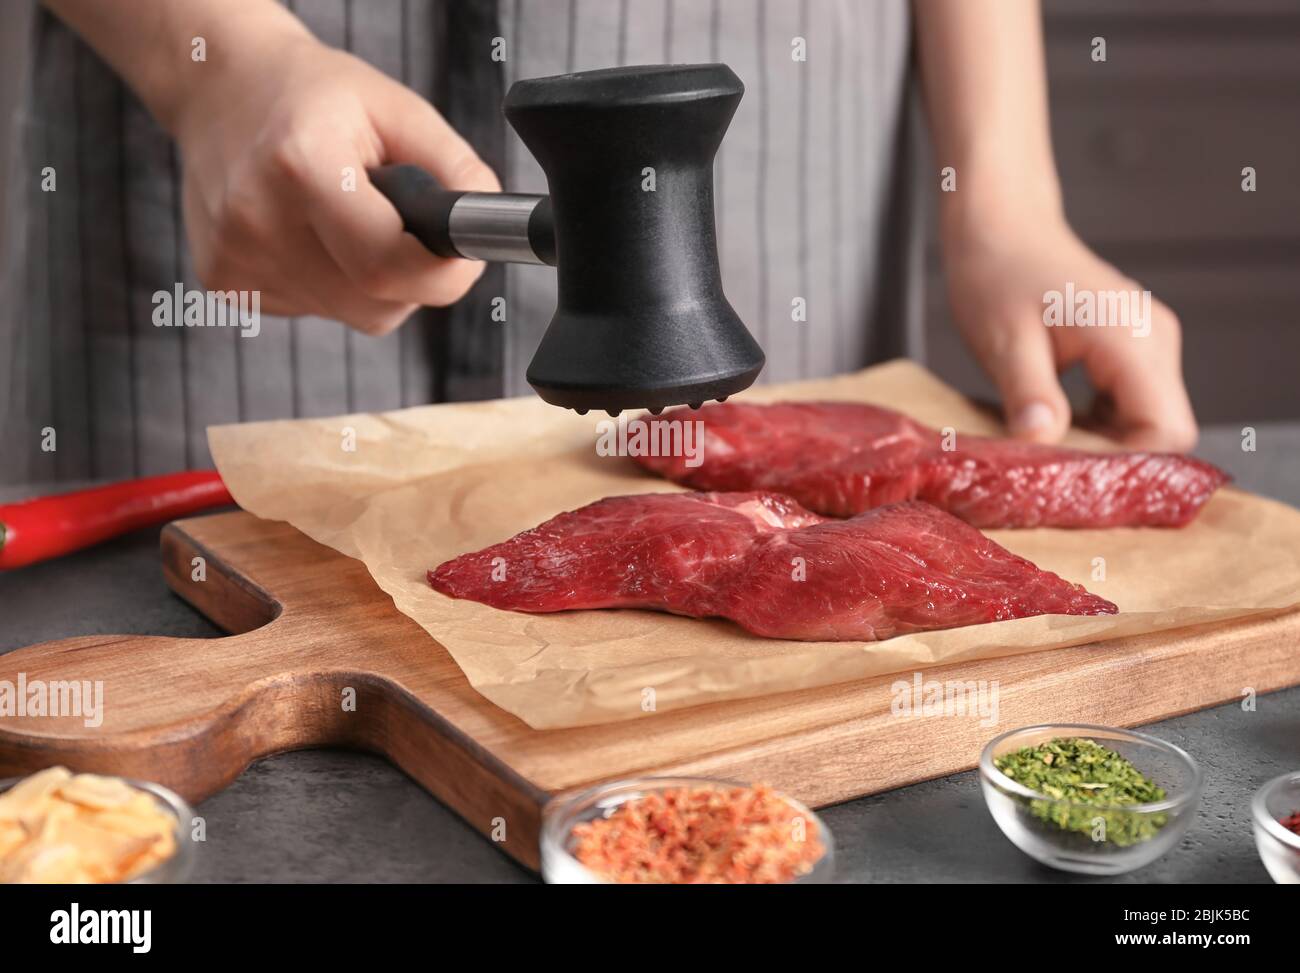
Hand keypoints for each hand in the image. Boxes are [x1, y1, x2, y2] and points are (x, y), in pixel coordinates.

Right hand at [172, 26, 497, 333]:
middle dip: (409, 273)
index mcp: (300, 164)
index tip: (457, 251)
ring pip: (354, 313)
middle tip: (395, 217)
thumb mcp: (401, 110)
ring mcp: (235, 258)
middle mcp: (258, 219)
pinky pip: (318, 310)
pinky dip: (332, 283)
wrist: (222, 89)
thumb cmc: (320, 98)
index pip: (389, 265)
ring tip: (344, 216)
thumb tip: (489, 234)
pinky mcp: (225, 284)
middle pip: (378, 302)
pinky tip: (309, 233)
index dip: (441, 272)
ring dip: (371, 280)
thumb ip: (457, 172)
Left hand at [942, 217, 1196, 451]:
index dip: (1126, 469)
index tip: (1075, 486)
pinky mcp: (1133, 346)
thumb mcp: (1004, 343)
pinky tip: (1059, 428)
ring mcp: (1148, 342)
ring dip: (1106, 445)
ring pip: (1150, 420)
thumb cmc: (998, 275)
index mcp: (1132, 339)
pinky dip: (1101, 425)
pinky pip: (1133, 402)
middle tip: (1056, 476)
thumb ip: (1030, 395)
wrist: (1001, 228)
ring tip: (1051, 452)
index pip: (1166, 432)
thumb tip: (1043, 444)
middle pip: (1164, 431)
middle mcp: (1154, 340)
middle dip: (1115, 462)